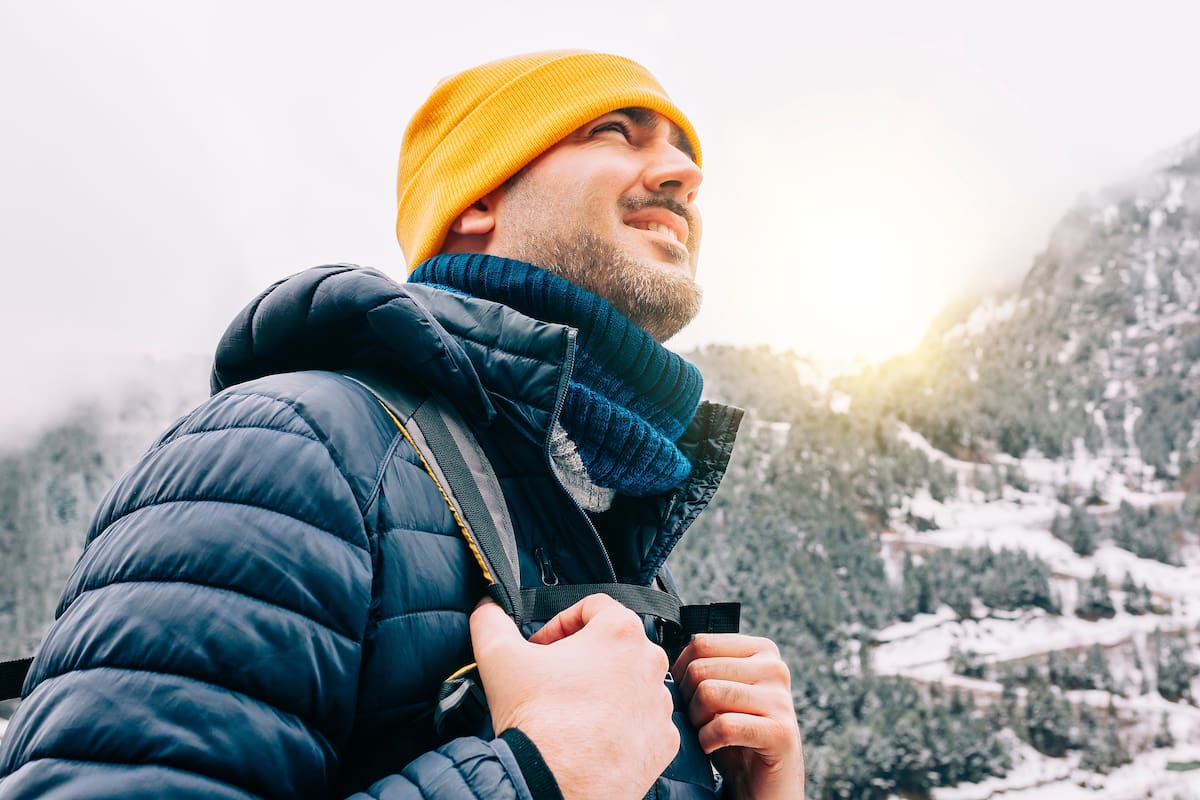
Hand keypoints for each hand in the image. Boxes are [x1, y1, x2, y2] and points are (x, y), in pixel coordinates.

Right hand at [470, 595, 678, 799]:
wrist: (558, 787)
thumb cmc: (538, 721)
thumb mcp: (499, 656)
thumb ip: (491, 620)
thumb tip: (487, 607)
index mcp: (620, 632)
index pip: (593, 606)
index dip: (559, 623)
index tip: (542, 647)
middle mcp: (650, 663)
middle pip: (614, 644)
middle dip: (581, 656)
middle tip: (552, 679)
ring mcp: (660, 705)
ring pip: (630, 682)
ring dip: (603, 689)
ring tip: (569, 711)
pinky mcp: (663, 741)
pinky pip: (642, 721)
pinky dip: (620, 723)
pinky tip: (592, 735)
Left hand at [672, 634, 803, 798]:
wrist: (763, 782)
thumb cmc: (734, 734)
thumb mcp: (719, 690)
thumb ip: (703, 667)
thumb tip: (661, 659)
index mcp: (761, 650)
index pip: (700, 643)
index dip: (681, 672)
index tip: (688, 696)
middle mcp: (775, 668)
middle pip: (700, 668)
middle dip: (688, 699)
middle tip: (698, 720)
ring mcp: (781, 699)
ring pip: (708, 693)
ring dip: (696, 721)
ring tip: (707, 732)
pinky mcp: (780, 732)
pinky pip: (724, 726)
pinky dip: (708, 741)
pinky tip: (714, 747)